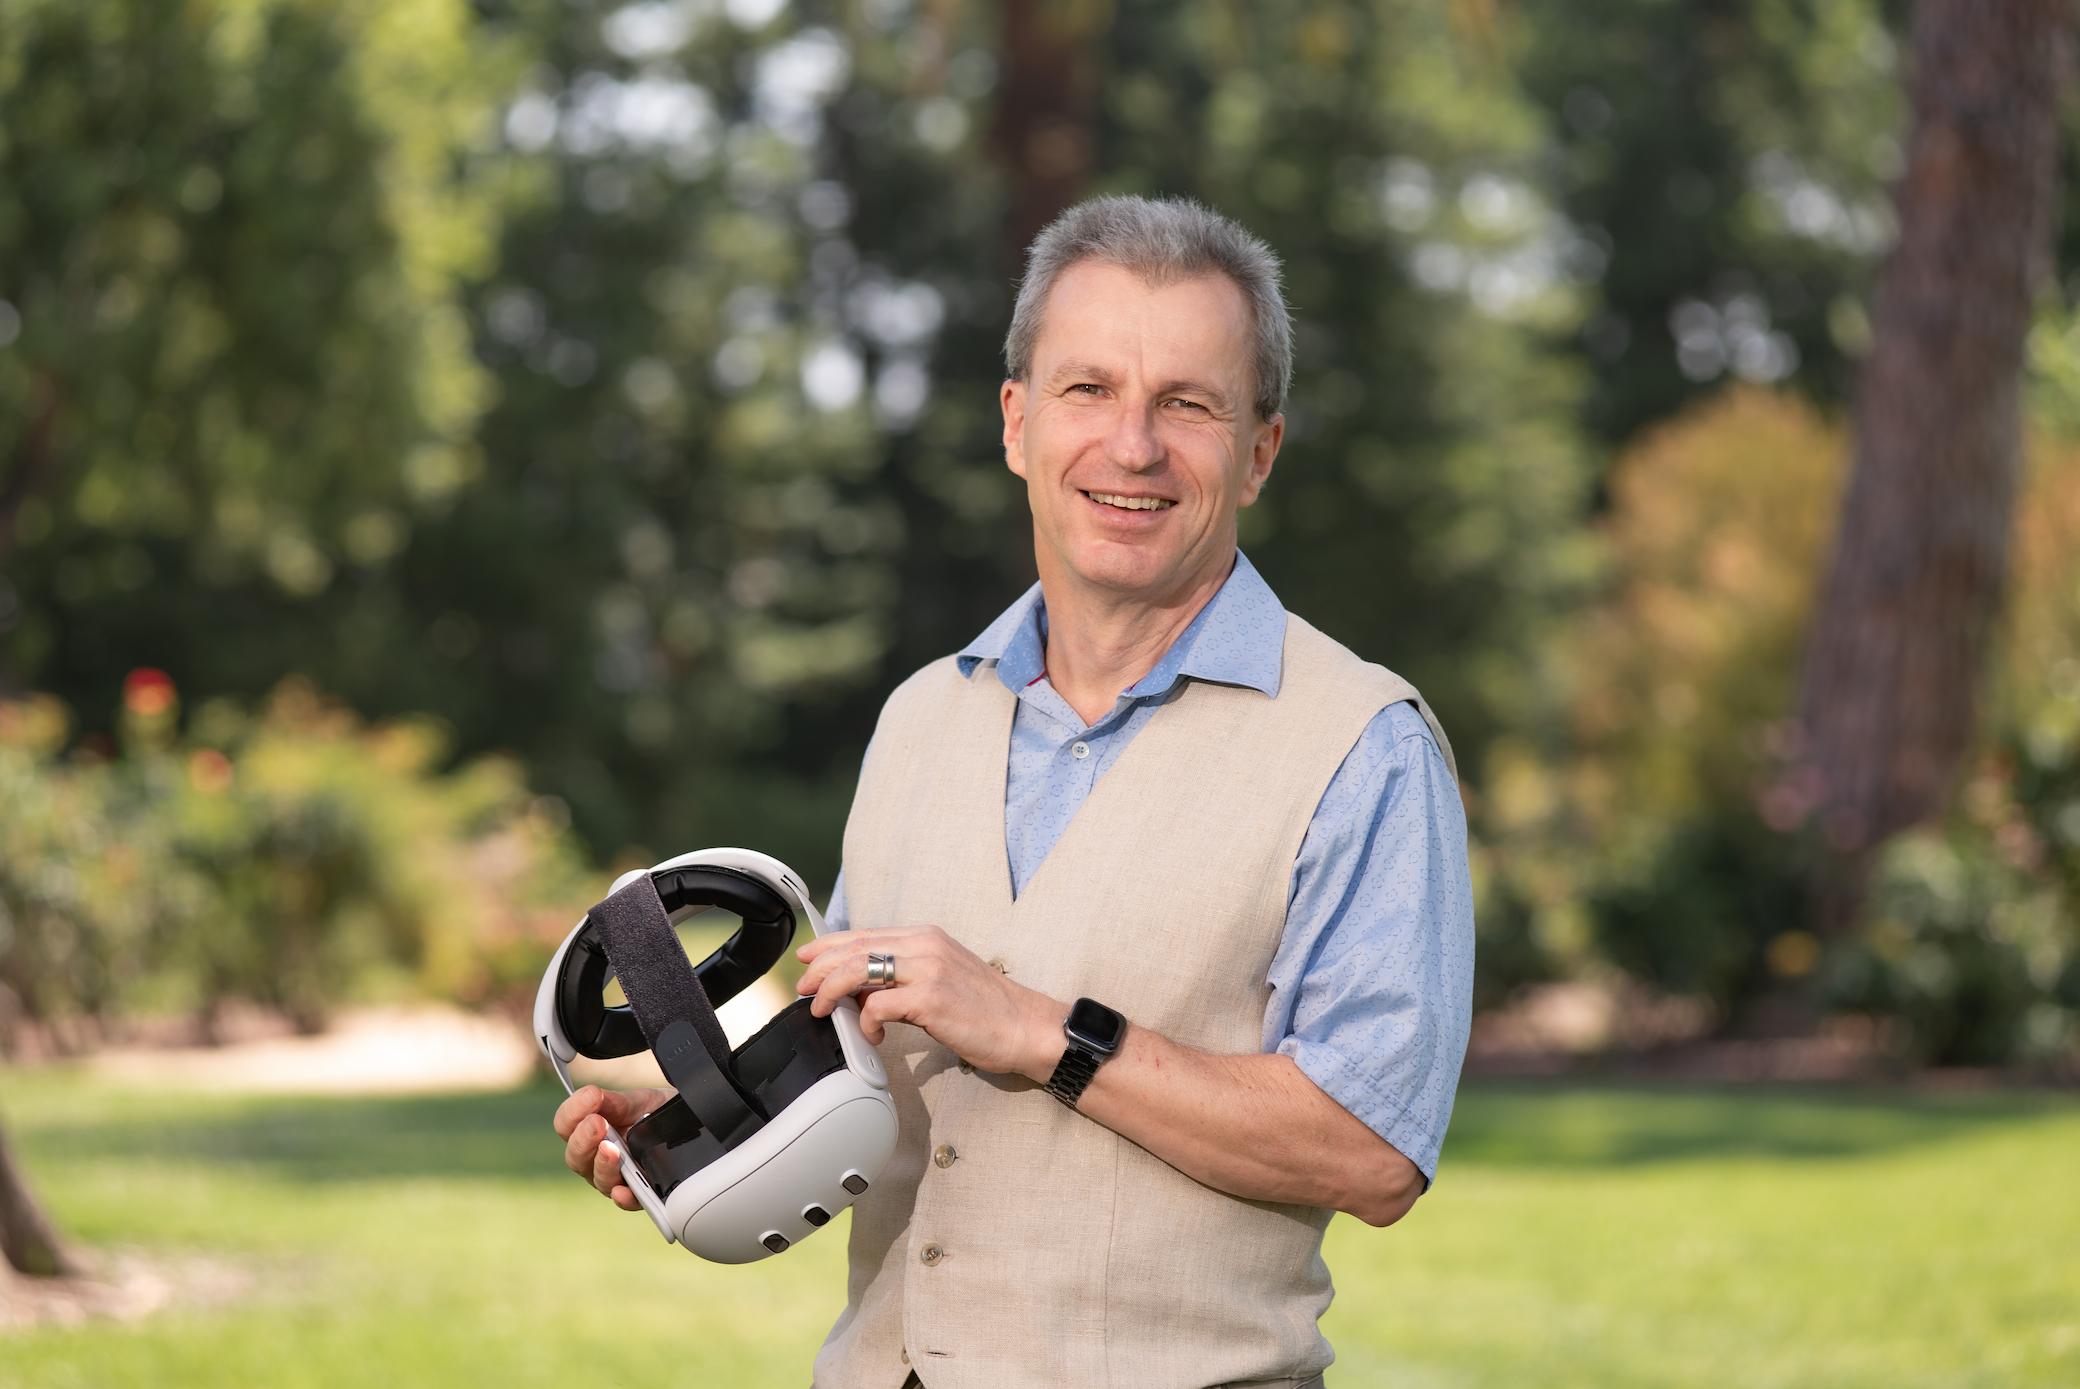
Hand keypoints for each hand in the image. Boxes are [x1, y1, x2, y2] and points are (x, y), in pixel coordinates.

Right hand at [552, 1084, 672, 1210]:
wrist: (687, 1126)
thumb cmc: (654, 1113)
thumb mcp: (639, 1102)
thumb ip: (615, 1102)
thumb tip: (592, 1096)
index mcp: (588, 1130)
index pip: (566, 1124)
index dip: (573, 1112)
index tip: (591, 1097)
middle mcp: (595, 1157)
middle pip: (575, 1156)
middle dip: (584, 1139)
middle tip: (597, 1124)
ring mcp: (615, 1177)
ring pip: (597, 1178)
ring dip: (603, 1164)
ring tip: (612, 1150)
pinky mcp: (638, 1195)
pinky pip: (627, 1201)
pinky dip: (624, 1197)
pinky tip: (623, 1191)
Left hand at [795, 925, 1062, 1079]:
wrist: (1026, 1027)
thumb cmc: (986, 1010)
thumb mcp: (941, 980)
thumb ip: (902, 978)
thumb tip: (859, 992)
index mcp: (927, 937)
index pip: (865, 934)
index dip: (829, 946)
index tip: (807, 960)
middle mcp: (925, 945)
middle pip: (854, 947)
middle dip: (819, 968)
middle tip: (803, 989)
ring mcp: (928, 969)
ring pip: (858, 970)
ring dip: (830, 991)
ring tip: (822, 1009)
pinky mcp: (930, 998)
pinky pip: (877, 1005)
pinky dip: (865, 1022)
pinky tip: (873, 1035)